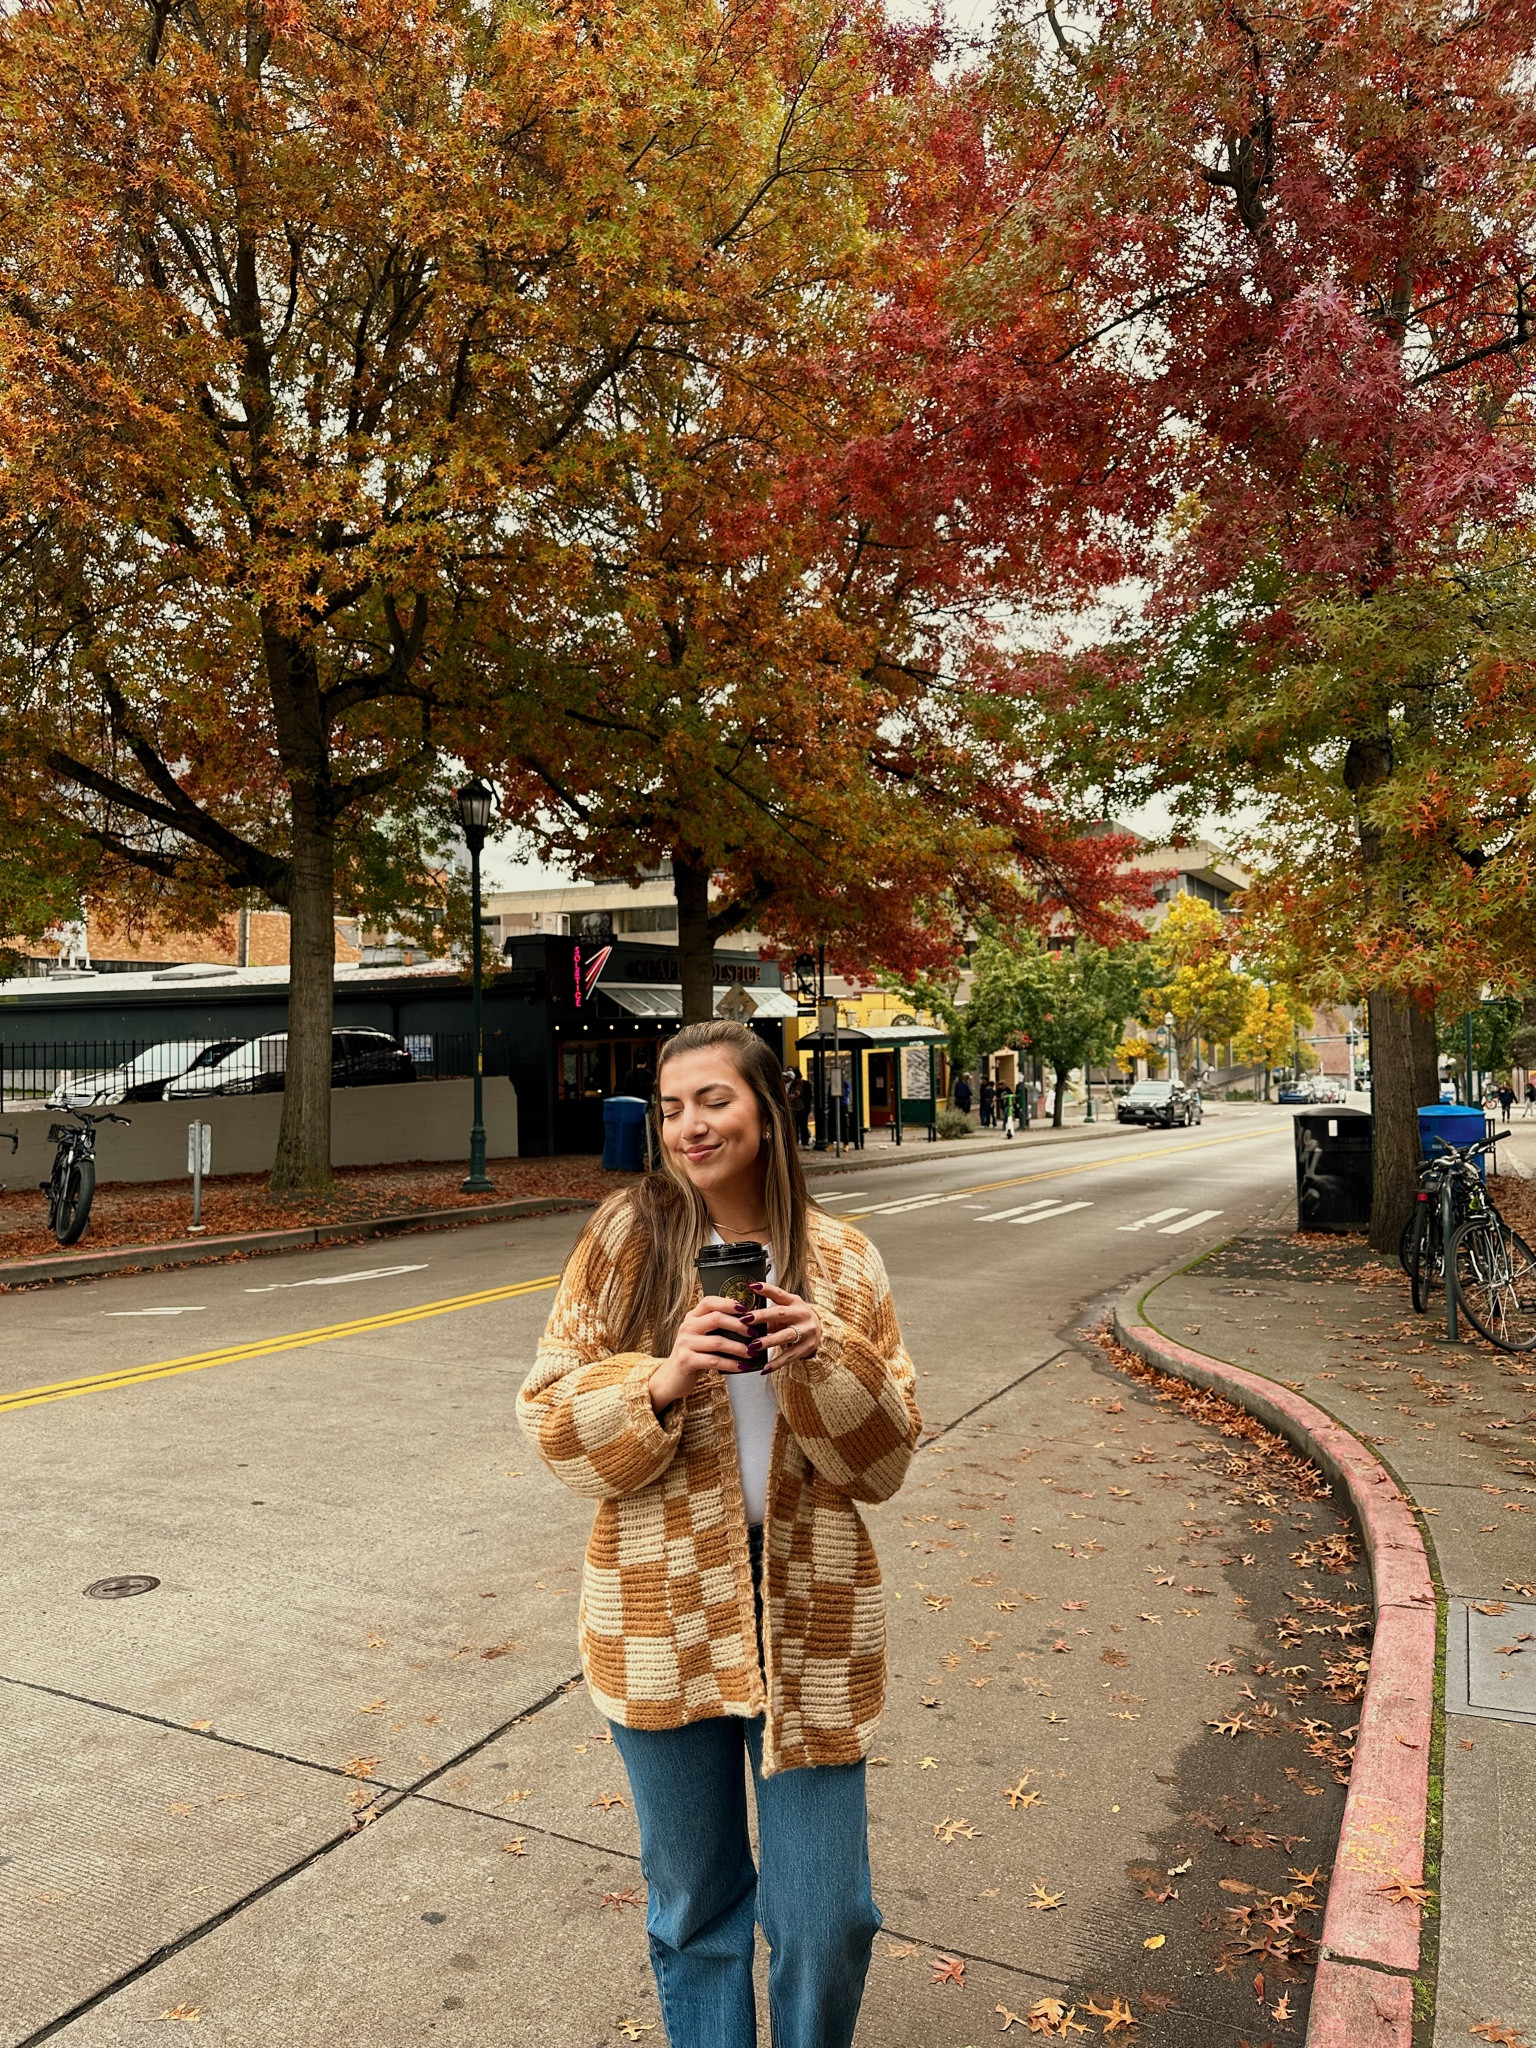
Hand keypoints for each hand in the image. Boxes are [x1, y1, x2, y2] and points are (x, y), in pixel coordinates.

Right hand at [648, 1295, 758, 1412]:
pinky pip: (714, 1361)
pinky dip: (731, 1364)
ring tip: (752, 1352)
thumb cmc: (694, 1355)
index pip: (709, 1302)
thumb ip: (716, 1328)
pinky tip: (742, 1367)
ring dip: (739, 1347)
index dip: (728, 1303)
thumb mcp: (701, 1337)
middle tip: (754, 1333)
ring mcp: (685, 1343)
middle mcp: (687, 1327)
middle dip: (739, 1325)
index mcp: (691, 1317)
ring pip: (718, 1342)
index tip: (746, 1308)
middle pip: (716, 1318)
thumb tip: (748, 1323)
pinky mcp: (686, 1360)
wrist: (672, 1378)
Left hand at [742, 1280, 821, 1372]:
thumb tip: (743, 1314)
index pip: (779, 1293)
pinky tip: (764, 1368)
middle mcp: (801, 1314)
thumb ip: (769, 1311)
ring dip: (768, 1341)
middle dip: (762, 1316)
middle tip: (745, 1319)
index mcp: (794, 1301)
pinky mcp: (805, 1348)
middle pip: (781, 1314)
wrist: (820, 1331)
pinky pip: (789, 1356)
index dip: (766, 1290)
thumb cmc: (795, 1318)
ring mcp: (805, 1332)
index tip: (752, 1286)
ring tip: (753, 1345)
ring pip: (786, 1336)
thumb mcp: (786, 1309)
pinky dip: (776, 1363)